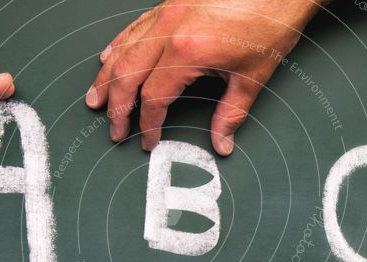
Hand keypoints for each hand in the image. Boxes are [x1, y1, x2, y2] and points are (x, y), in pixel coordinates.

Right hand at [85, 0, 325, 155]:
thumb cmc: (269, 23)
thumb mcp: (252, 77)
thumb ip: (231, 114)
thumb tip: (222, 142)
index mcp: (187, 52)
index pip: (154, 98)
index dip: (148, 124)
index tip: (148, 140)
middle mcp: (169, 30)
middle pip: (127, 75)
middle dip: (118, 107)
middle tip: (115, 131)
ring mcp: (166, 14)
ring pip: (124, 50)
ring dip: (107, 77)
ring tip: (96, 99)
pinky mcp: (171, 4)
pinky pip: (134, 29)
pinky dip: (118, 46)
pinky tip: (109, 57)